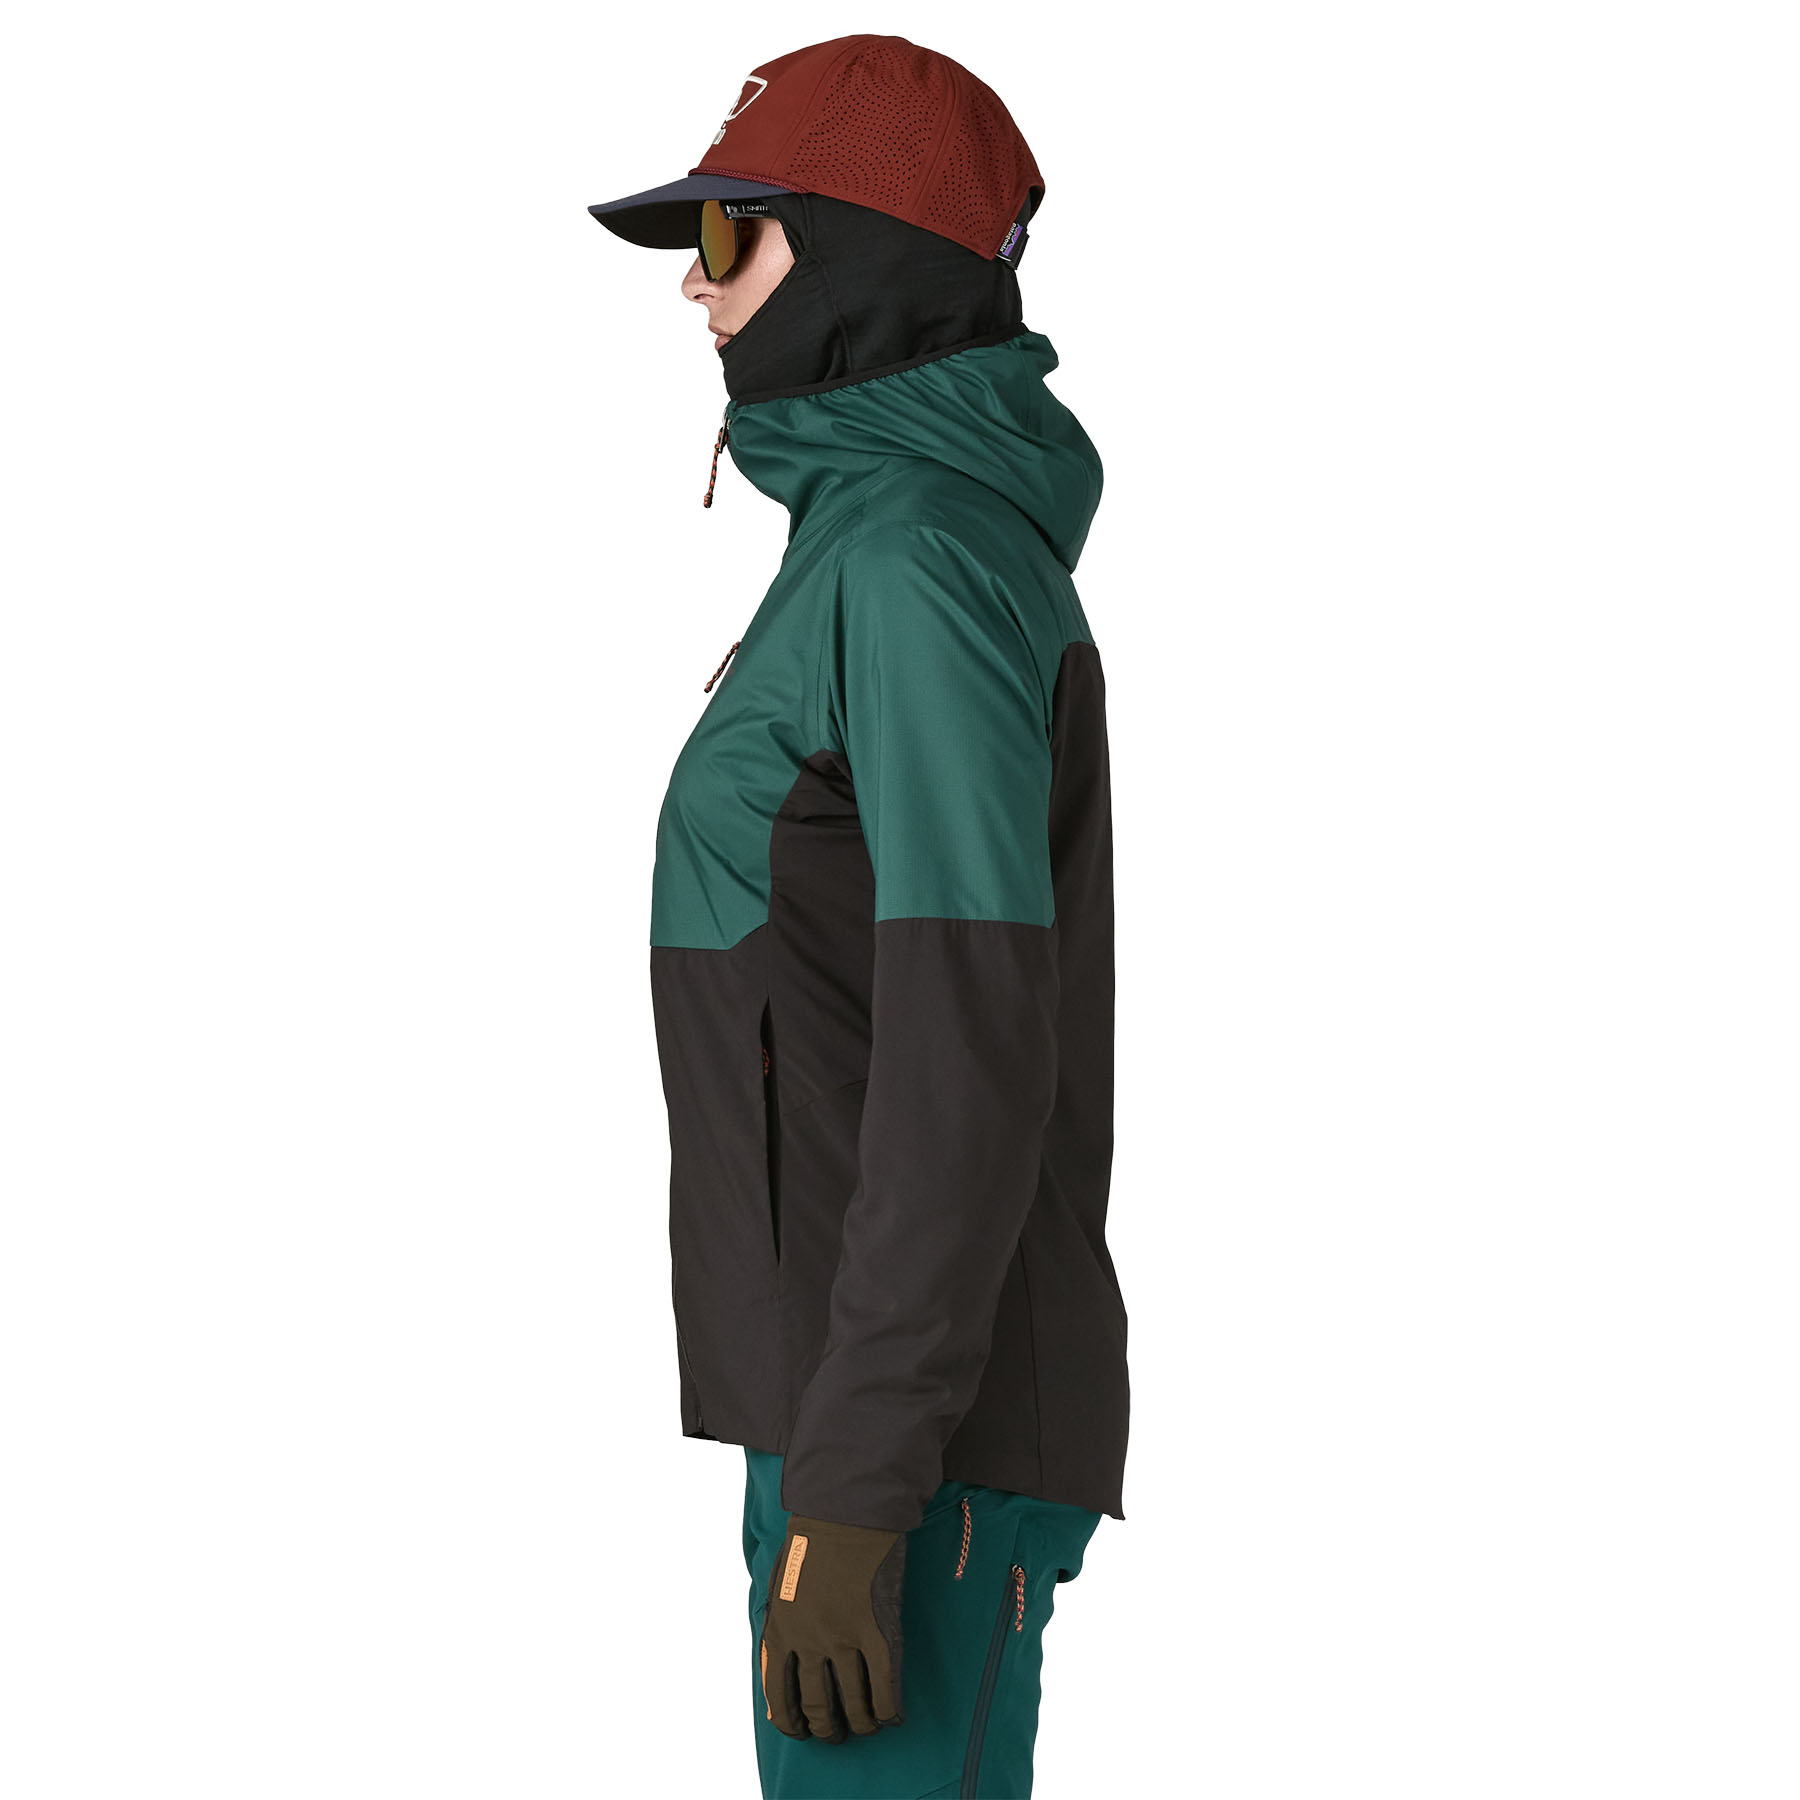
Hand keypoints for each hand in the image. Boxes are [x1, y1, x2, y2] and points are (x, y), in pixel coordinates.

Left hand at [759, 1513, 905, 1740]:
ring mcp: (846, 1638)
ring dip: (861, 1724)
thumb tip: (780, 1665)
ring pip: (855, 1704)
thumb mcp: (779, 1587)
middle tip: (836, 1733)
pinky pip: (886, 1686)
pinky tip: (892, 1716)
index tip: (802, 1732)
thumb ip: (780, 1628)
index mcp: (780, 1632)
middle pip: (819, 1707)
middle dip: (828, 1729)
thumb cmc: (811, 1543)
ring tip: (866, 1727)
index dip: (792, 1724)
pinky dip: (889, 1709)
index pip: (780, 1698)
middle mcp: (810, 1642)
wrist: (846, 1511)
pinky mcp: (879, 1631)